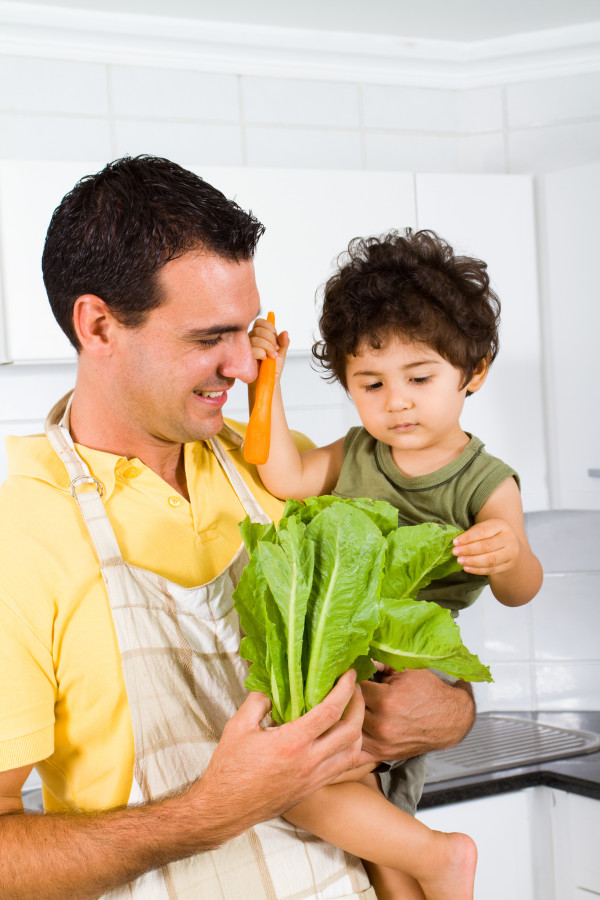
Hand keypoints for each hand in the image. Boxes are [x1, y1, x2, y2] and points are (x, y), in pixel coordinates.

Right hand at [191, 670, 363, 842]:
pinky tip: (346, 737)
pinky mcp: (313, 788)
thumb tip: (273, 684)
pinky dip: (351, 750)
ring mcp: (313, 778)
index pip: (330, 711)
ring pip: (353, 752)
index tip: (348, 674)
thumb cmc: (229, 767)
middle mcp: (308, 762)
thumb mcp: (238, 725)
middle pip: (350, 731)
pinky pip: (343, 767)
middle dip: (359, 705)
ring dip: (359, 728)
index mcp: (291, 743)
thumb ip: (259, 700)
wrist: (225, 808)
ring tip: (352, 711)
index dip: (345, 689)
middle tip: (355, 689)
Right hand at [248, 317, 289, 380]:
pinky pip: (253, 350)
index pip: (260, 322)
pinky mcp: (244, 357)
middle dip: (271, 340)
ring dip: (268, 348)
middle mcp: (250, 339)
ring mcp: (246, 348)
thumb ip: (284, 343)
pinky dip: (262, 354)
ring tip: (271, 357)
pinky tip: (264, 359)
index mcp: (259, 335)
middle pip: (259, 330)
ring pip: (256, 339)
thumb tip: (285, 333)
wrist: (268, 381)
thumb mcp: (281, 354)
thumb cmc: (272, 368)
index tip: (276, 340)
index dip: (270, 329)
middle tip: (275, 351)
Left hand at [359, 668, 473, 762]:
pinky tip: (351, 732)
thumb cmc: (430, 693)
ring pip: (350, 729)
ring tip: (350, 709)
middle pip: (349, 708)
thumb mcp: (406, 672)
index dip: (354, 680)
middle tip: (349, 692)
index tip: (354, 678)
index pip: (354, 688)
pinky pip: (358, 752)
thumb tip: (362, 660)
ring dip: (348, 718)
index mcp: (385, 700)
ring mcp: (382, 743)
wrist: (449, 719)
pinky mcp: (384, 754)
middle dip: (349, 698)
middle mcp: (381, 724)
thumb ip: (380, 666)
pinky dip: (351, 742)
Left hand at [452, 517, 519, 575]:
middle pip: (487, 546)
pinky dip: (477, 570)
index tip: (455, 542)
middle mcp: (509, 539)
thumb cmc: (490, 535)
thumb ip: (471, 534)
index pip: (483, 531)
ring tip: (460, 561)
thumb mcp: (483, 528)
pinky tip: (467, 568)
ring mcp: (510, 553)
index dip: (468, 537)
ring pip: (490, 560)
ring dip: (472, 561)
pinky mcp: (508, 565)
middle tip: (455, 552)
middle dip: (469, 550)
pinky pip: (492, 570)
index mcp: (501, 526)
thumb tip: (456, 543)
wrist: (507, 543)